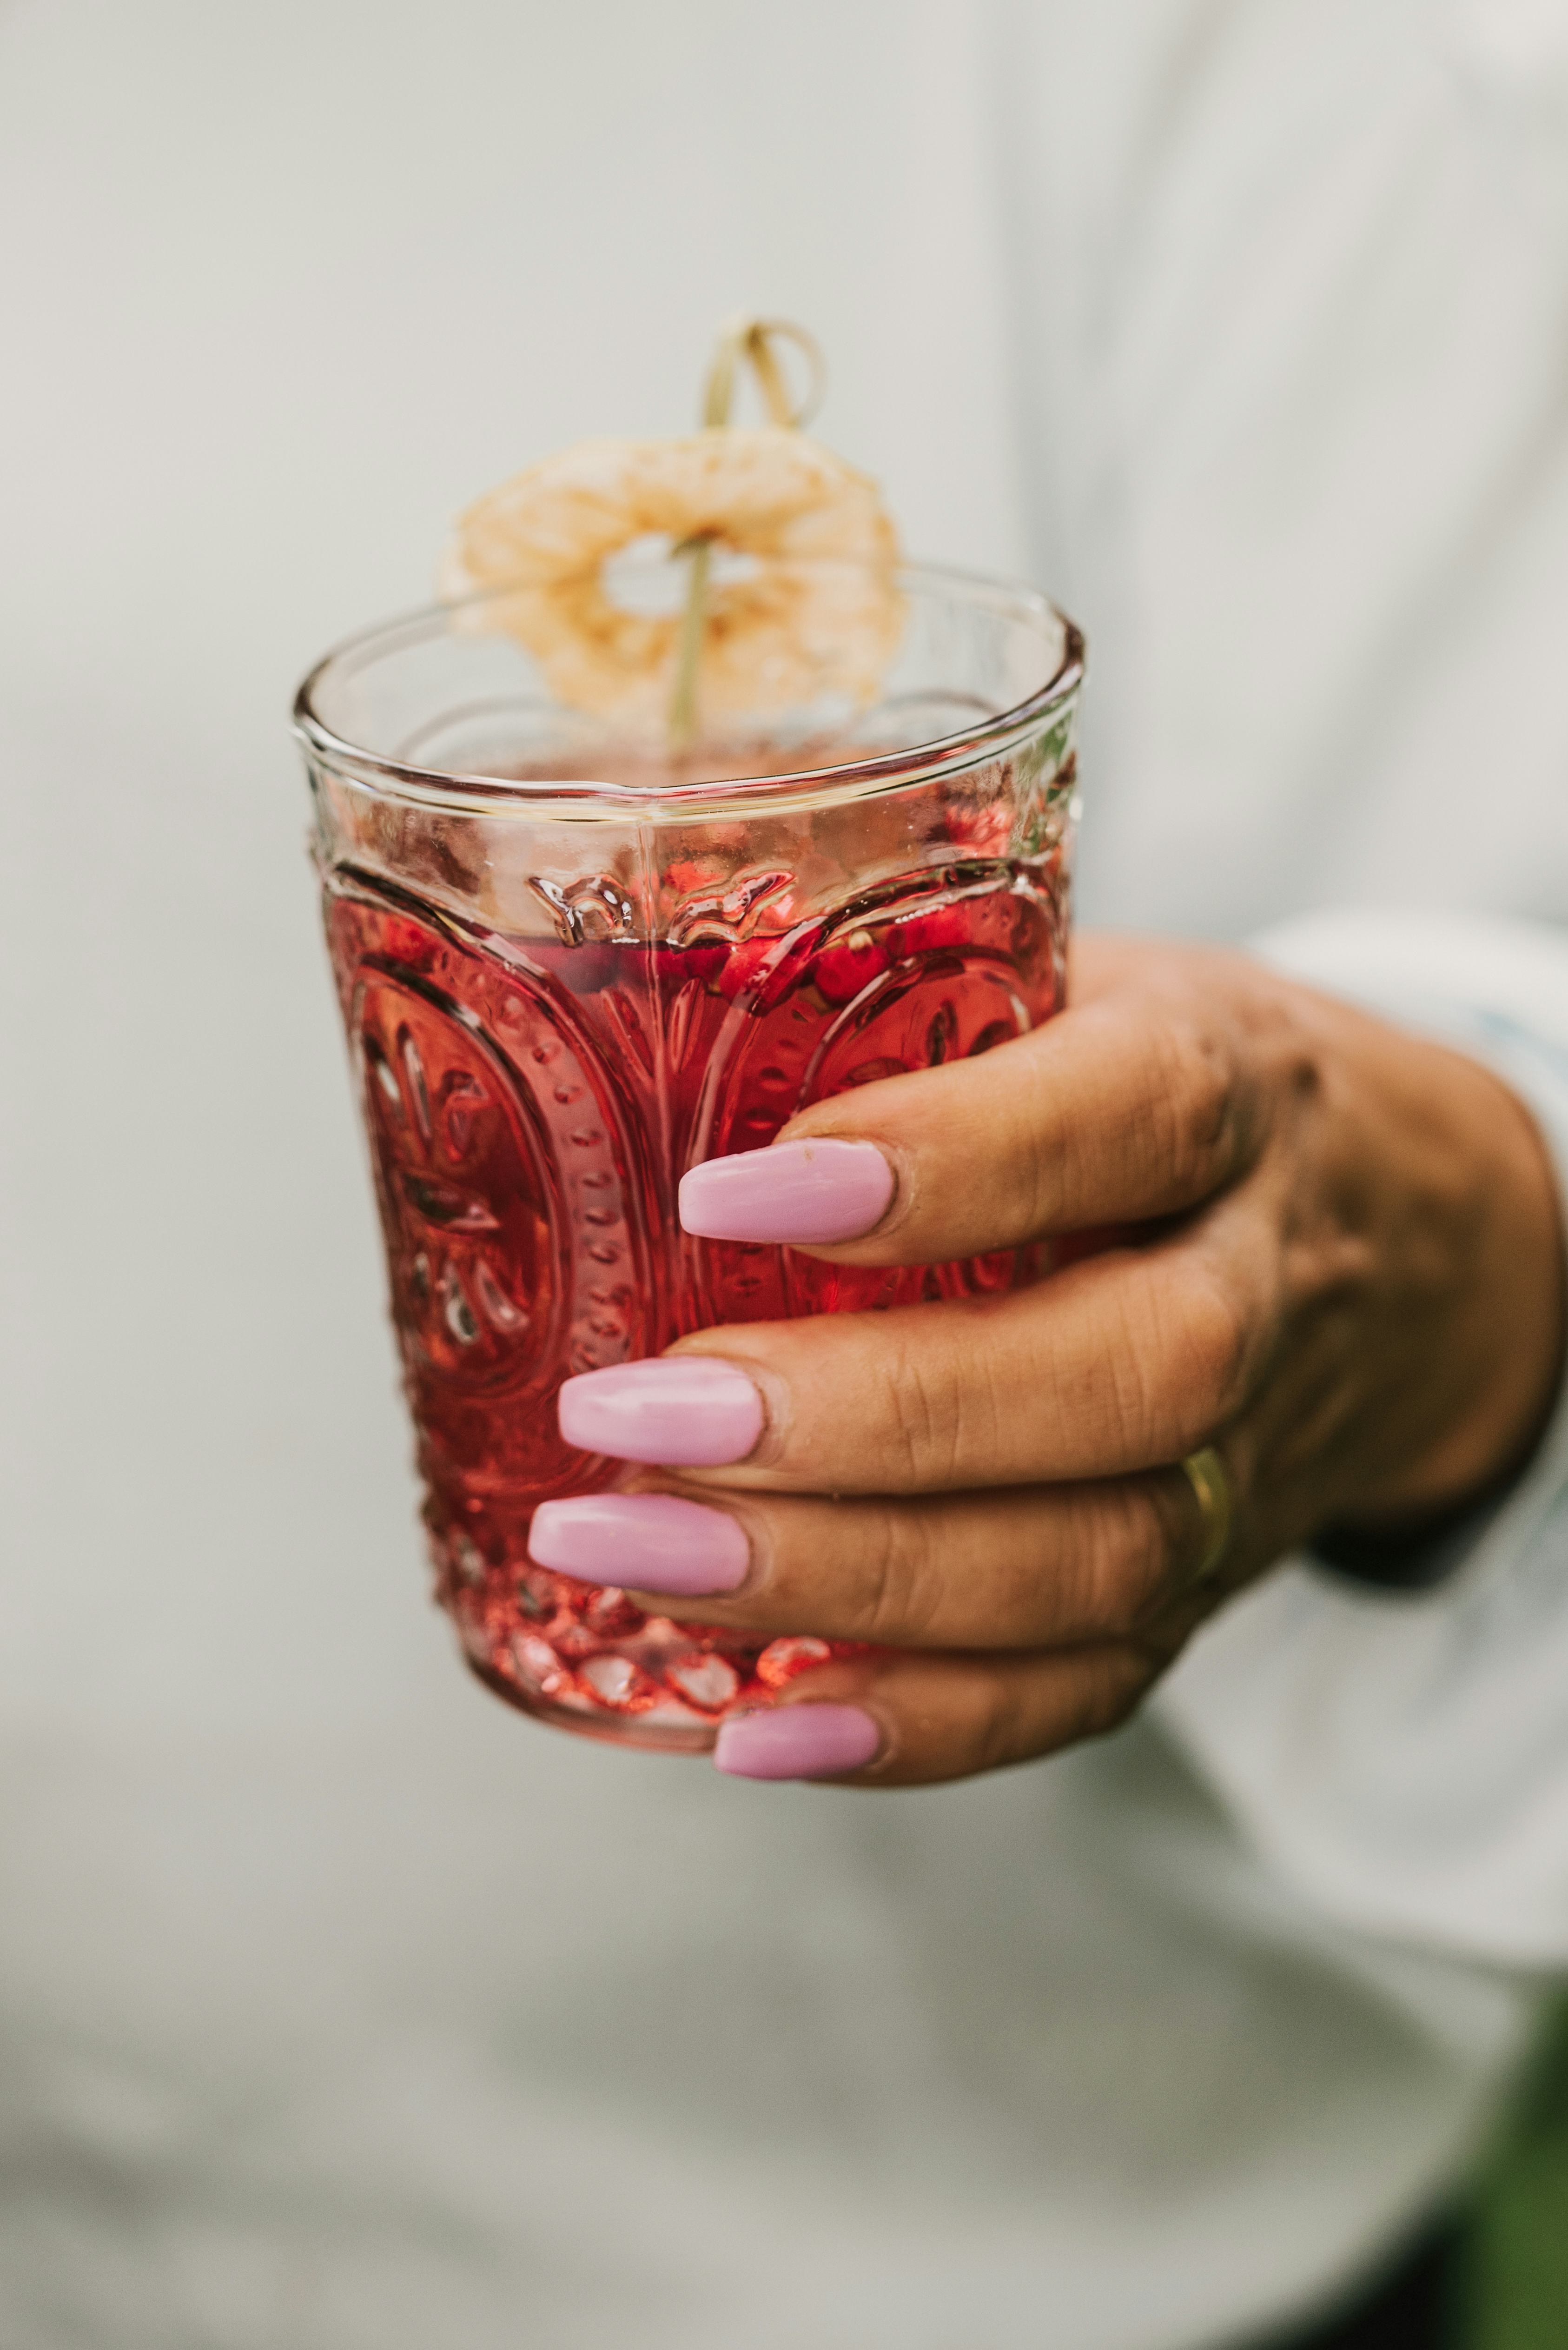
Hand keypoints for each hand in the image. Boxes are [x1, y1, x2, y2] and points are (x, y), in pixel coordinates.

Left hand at [532, 937, 1565, 1785]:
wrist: (1406, 1241)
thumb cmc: (1182, 1091)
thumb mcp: (1092, 988)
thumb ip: (915, 997)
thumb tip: (617, 985)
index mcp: (1226, 1094)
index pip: (1124, 1122)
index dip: (943, 1166)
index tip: (730, 1193)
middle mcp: (1258, 1288)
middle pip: (1122, 1381)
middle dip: (866, 1419)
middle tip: (633, 1417)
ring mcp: (1247, 1464)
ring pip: (1090, 1558)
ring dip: (847, 1581)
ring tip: (631, 1552)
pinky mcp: (1206, 1589)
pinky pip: (1084, 1689)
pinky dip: (915, 1724)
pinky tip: (751, 1721)